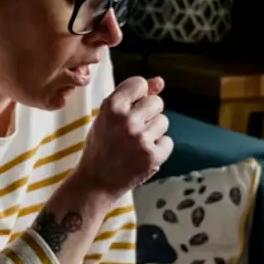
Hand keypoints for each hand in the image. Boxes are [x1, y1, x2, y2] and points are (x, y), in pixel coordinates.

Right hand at [74, 75, 172, 199]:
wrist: (95, 182)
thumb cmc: (102, 144)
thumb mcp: (108, 116)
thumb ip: (133, 95)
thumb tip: (160, 81)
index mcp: (111, 106)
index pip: (140, 83)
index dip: (138, 95)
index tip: (129, 107)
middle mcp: (126, 120)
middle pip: (157, 102)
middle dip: (148, 113)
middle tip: (131, 130)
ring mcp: (140, 139)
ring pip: (163, 121)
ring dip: (153, 131)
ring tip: (135, 144)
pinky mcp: (152, 156)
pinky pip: (168, 142)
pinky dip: (158, 149)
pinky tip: (142, 155)